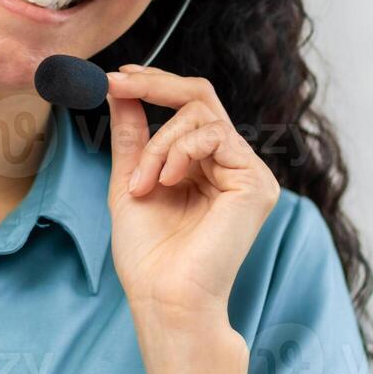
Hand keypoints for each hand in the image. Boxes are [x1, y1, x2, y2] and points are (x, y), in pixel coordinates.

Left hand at [104, 64, 281, 324]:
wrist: (163, 297)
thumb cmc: (147, 253)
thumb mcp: (130, 180)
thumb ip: (132, 134)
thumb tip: (119, 88)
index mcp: (205, 164)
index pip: (188, 106)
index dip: (155, 83)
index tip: (116, 76)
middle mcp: (231, 163)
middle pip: (200, 97)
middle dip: (154, 85)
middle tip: (116, 83)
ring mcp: (247, 172)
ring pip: (200, 116)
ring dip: (159, 143)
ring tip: (142, 182)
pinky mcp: (256, 182)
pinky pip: (215, 135)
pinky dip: (179, 151)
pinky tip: (165, 181)